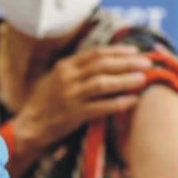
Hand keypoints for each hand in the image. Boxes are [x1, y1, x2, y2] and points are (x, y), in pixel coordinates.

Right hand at [14, 45, 149, 149]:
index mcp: (64, 66)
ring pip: (103, 83)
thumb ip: (76, 69)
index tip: (135, 51)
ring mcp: (70, 96)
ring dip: (125, 80)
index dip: (117, 52)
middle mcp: (67, 78)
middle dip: (127, 63)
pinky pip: (101, 107)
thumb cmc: (45, 103)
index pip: (95, 53)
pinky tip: (132, 101)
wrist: (30, 126)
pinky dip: (118, 103)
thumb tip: (103, 62)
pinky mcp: (74, 114)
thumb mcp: (56, 78)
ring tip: (143, 79)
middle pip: (103, 65)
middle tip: (147, 63)